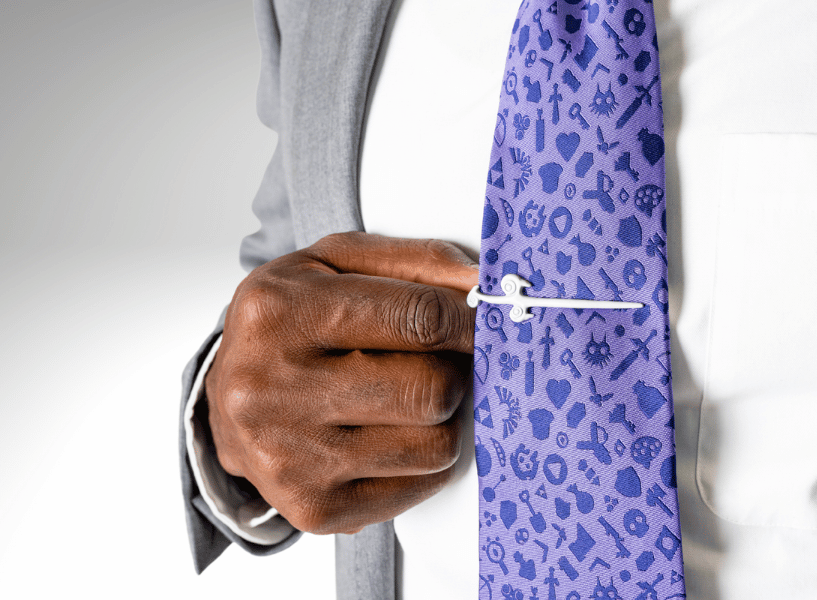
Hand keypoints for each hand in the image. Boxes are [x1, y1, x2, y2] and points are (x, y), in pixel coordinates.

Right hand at [205, 232, 478, 533]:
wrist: (226, 403)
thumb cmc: (288, 324)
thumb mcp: (336, 265)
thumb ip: (416, 261)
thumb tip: (482, 284)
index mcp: (280, 312)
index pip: (418, 319)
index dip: (469, 322)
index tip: (483, 322)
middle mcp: (274, 389)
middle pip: (433, 388)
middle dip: (452, 371)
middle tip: (435, 361)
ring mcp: (293, 457)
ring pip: (437, 444)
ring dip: (441, 417)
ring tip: (406, 397)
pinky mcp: (314, 507)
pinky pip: (423, 484)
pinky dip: (426, 458)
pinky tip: (392, 433)